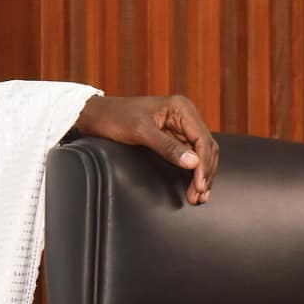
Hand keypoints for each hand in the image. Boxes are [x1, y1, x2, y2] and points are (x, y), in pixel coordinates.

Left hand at [74, 94, 219, 204]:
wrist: (97, 116)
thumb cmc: (116, 118)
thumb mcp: (140, 132)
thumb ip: (167, 147)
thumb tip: (193, 163)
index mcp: (181, 107)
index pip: (202, 139)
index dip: (204, 164)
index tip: (199, 185)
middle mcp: (185, 115)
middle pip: (206, 147)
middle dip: (205, 172)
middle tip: (198, 195)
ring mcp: (180, 126)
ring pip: (202, 153)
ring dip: (202, 174)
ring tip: (199, 196)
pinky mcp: (174, 136)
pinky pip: (191, 155)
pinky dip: (194, 171)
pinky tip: (194, 186)